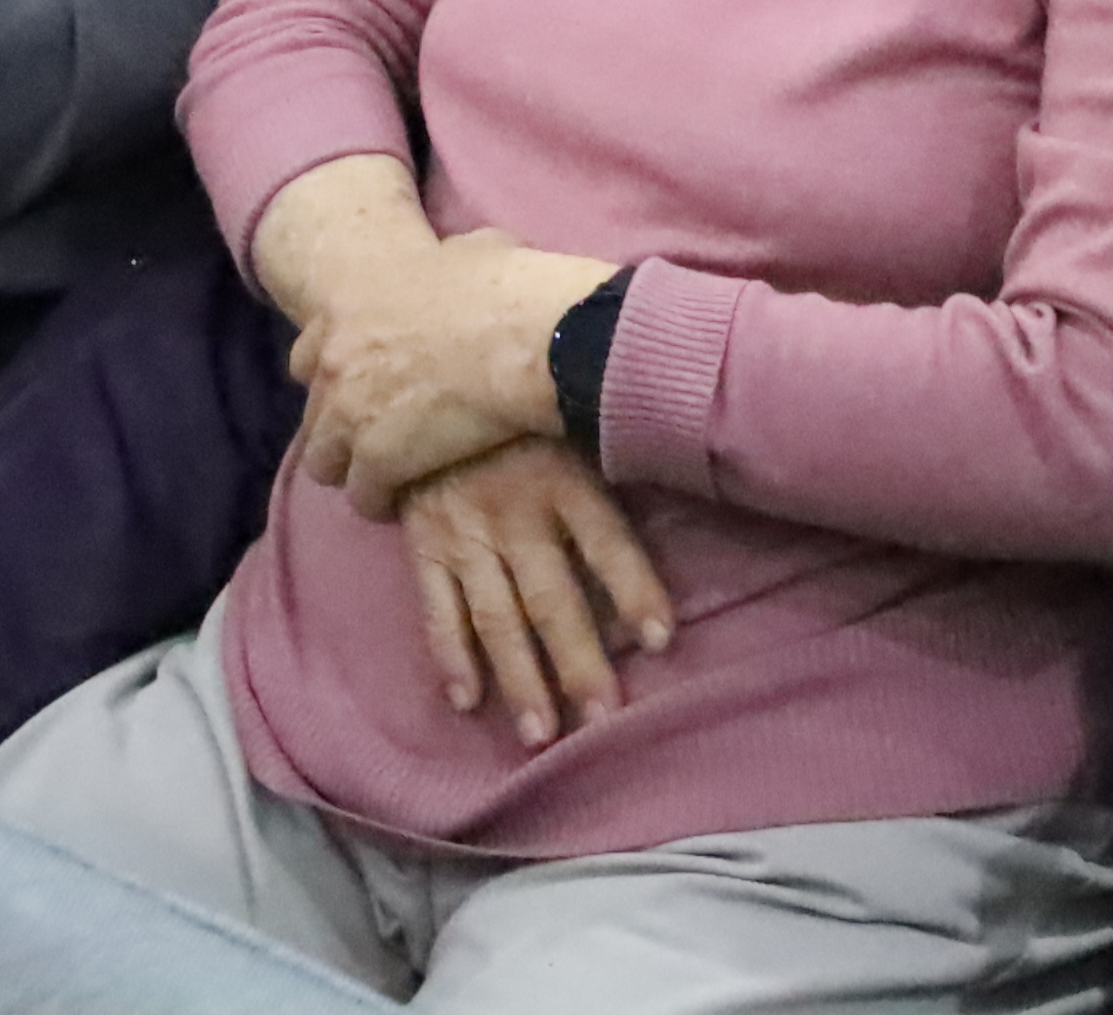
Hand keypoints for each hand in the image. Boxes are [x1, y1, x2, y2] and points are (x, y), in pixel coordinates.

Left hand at [287, 226, 617, 514]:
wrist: (533, 339)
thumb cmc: (512, 287)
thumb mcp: (475, 247)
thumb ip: (449, 259)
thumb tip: (465, 256)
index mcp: (349, 307)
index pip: (306, 354)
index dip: (334, 373)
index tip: (362, 385)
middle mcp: (336, 362)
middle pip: (312, 411)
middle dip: (342, 423)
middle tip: (380, 432)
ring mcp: (351, 414)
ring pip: (324, 462)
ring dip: (354, 467)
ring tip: (390, 476)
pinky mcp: (378, 462)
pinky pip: (364, 497)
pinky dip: (384, 501)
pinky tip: (410, 499)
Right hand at [403, 439, 673, 748]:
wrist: (426, 379)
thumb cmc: (523, 409)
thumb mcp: (575, 419)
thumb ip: (615, 461)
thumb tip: (688, 483)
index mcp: (565, 479)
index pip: (609, 542)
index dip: (635, 589)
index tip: (663, 640)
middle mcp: (516, 513)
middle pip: (553, 599)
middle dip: (579, 663)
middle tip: (603, 719)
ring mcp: (466, 533)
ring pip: (496, 617)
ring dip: (520, 679)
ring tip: (541, 734)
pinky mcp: (424, 544)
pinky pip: (436, 608)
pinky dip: (449, 658)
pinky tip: (467, 701)